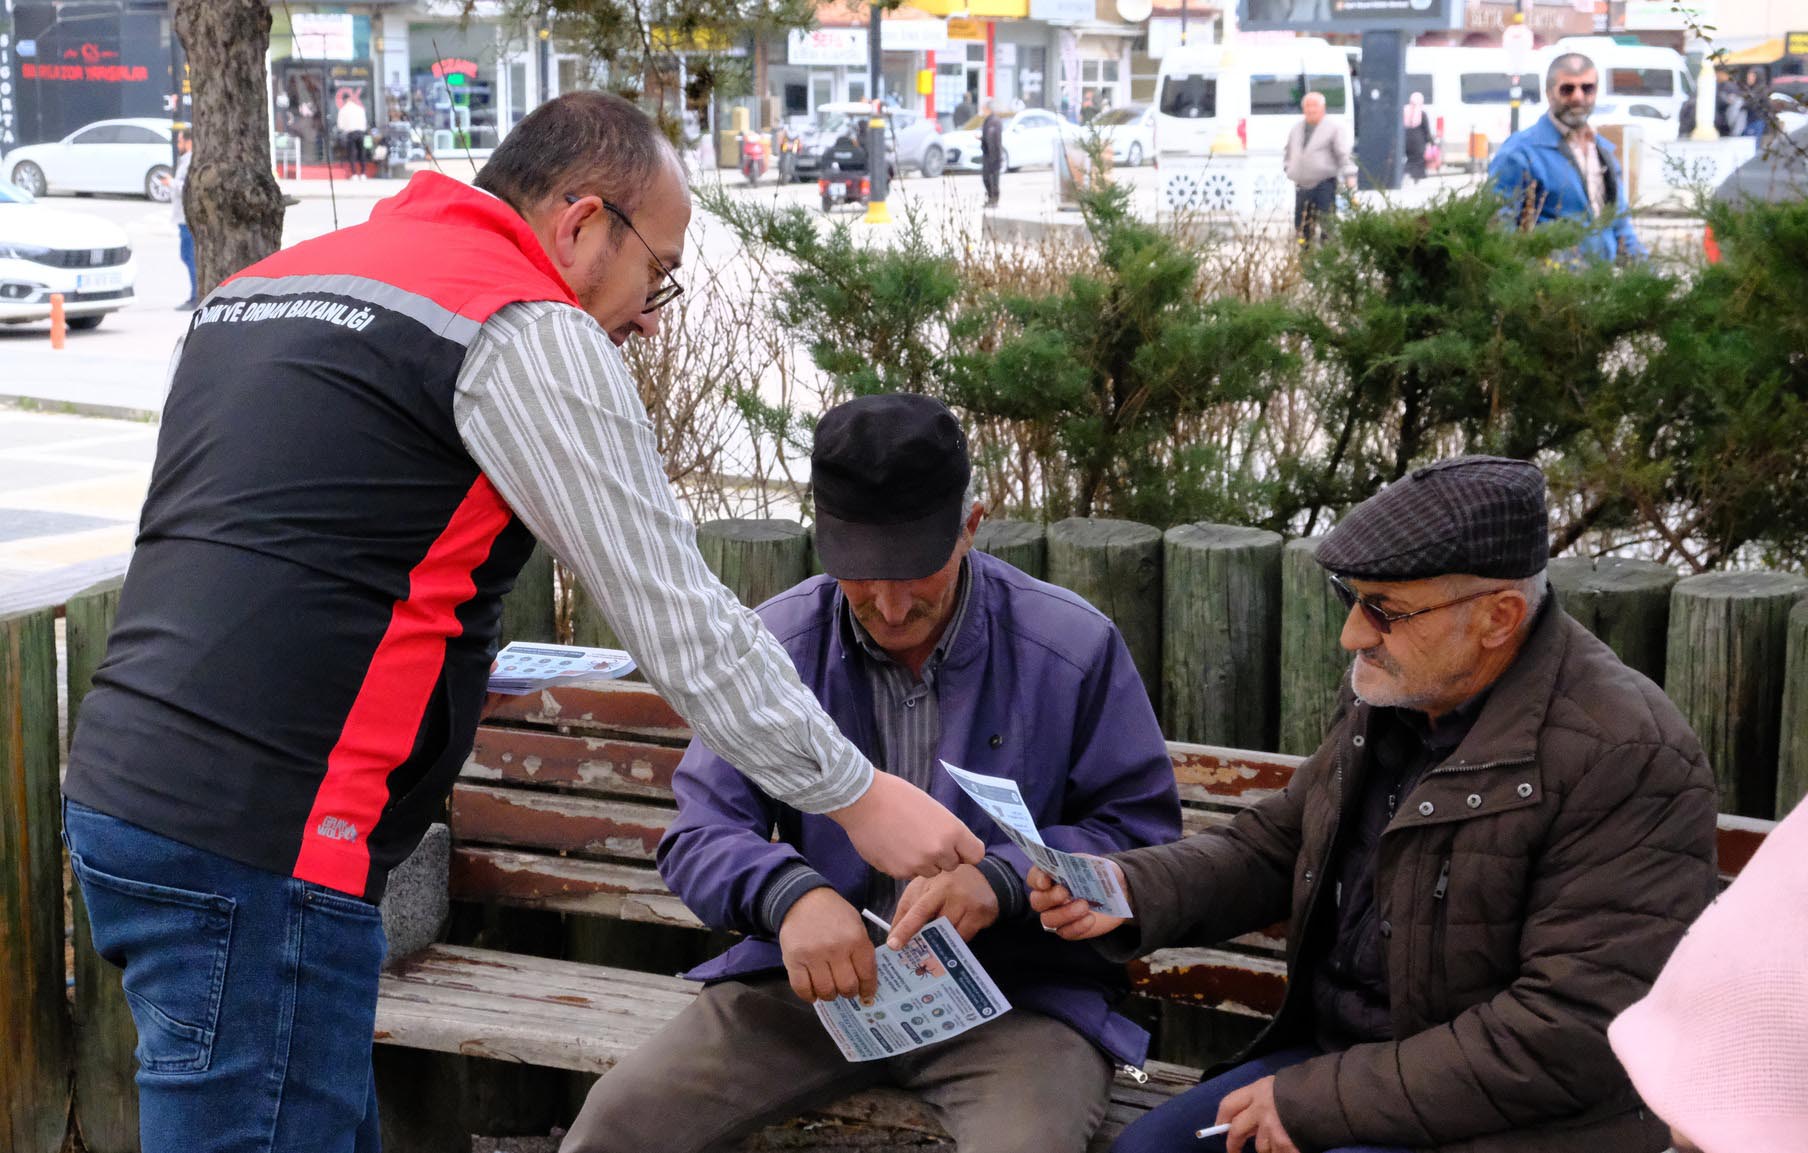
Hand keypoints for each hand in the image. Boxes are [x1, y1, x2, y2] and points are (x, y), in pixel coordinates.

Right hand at [777, 887, 877, 1003]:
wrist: (803, 899)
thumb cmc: (833, 913)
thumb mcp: (856, 925)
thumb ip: (862, 951)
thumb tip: (867, 981)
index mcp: (855, 939)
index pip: (866, 974)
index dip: (868, 988)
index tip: (867, 995)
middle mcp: (835, 949)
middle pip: (847, 986)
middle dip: (849, 992)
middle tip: (847, 990)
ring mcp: (813, 955)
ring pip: (826, 991)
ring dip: (830, 995)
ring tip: (830, 990)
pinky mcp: (793, 959)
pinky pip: (802, 988)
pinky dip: (809, 996)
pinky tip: (813, 993)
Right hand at [827, 771, 983, 879]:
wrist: (863, 800)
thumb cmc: (897, 796)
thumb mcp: (933, 808)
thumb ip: (947, 830)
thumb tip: (954, 847)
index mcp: (952, 831)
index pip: (975, 855)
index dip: (965, 851)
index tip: (958, 848)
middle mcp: (939, 851)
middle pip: (952, 865)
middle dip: (942, 856)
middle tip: (924, 838)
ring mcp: (918, 865)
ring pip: (930, 871)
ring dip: (923, 862)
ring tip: (905, 840)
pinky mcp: (898, 872)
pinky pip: (909, 874)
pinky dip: (903, 864)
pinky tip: (892, 846)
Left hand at [888, 864, 998, 946]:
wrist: (981, 875)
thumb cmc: (945, 883)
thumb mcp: (922, 889)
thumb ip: (906, 910)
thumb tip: (892, 935)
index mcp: (932, 885)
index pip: (917, 911)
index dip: (904, 929)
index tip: (893, 945)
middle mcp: (951, 892)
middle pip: (935, 926)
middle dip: (923, 941)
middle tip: (913, 955)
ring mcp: (968, 903)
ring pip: (949, 935)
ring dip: (940, 942)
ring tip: (934, 945)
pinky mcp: (981, 914)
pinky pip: (964, 937)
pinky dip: (955, 941)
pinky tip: (952, 937)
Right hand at [1027, 859, 1129, 940]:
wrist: (1116, 892)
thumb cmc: (1098, 874)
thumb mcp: (1092, 863)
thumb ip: (1082, 863)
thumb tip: (1078, 865)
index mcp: (1050, 876)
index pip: (1034, 878)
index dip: (1036, 879)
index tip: (1046, 881)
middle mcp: (1048, 897)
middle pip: (1037, 901)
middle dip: (1049, 898)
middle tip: (1064, 893)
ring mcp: (1057, 914)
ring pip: (1048, 919)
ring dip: (1065, 913)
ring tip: (1084, 906)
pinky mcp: (1069, 929)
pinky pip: (1065, 932)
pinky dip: (1077, 926)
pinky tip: (1090, 918)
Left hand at [1218, 1075, 1298, 1152]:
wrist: (1328, 1096)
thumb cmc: (1305, 1088)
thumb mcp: (1278, 1086)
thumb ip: (1261, 1101)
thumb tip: (1250, 1122)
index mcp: (1258, 1091)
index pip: (1229, 1104)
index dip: (1222, 1118)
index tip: (1219, 1127)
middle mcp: (1261, 1110)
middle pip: (1237, 1132)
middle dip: (1233, 1144)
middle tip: (1233, 1151)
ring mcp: (1272, 1128)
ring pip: (1261, 1147)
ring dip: (1269, 1147)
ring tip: (1281, 1139)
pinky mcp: (1285, 1143)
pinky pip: (1278, 1152)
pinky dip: (1283, 1151)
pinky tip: (1291, 1144)